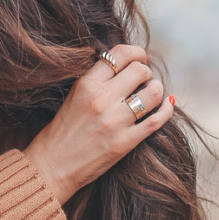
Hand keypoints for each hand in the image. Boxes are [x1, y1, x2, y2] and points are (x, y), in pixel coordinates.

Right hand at [26, 42, 174, 203]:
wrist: (52, 166)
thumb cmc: (61, 131)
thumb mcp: (73, 96)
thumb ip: (97, 81)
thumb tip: (126, 67)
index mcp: (86, 85)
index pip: (120, 54)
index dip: (136, 52)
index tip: (140, 58)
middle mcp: (102, 100)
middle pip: (140, 71)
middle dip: (145, 72)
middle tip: (143, 79)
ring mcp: (115, 122)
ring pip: (153, 93)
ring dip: (156, 89)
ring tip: (151, 93)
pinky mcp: (125, 142)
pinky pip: (157, 120)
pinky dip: (166, 109)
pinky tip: (166, 105)